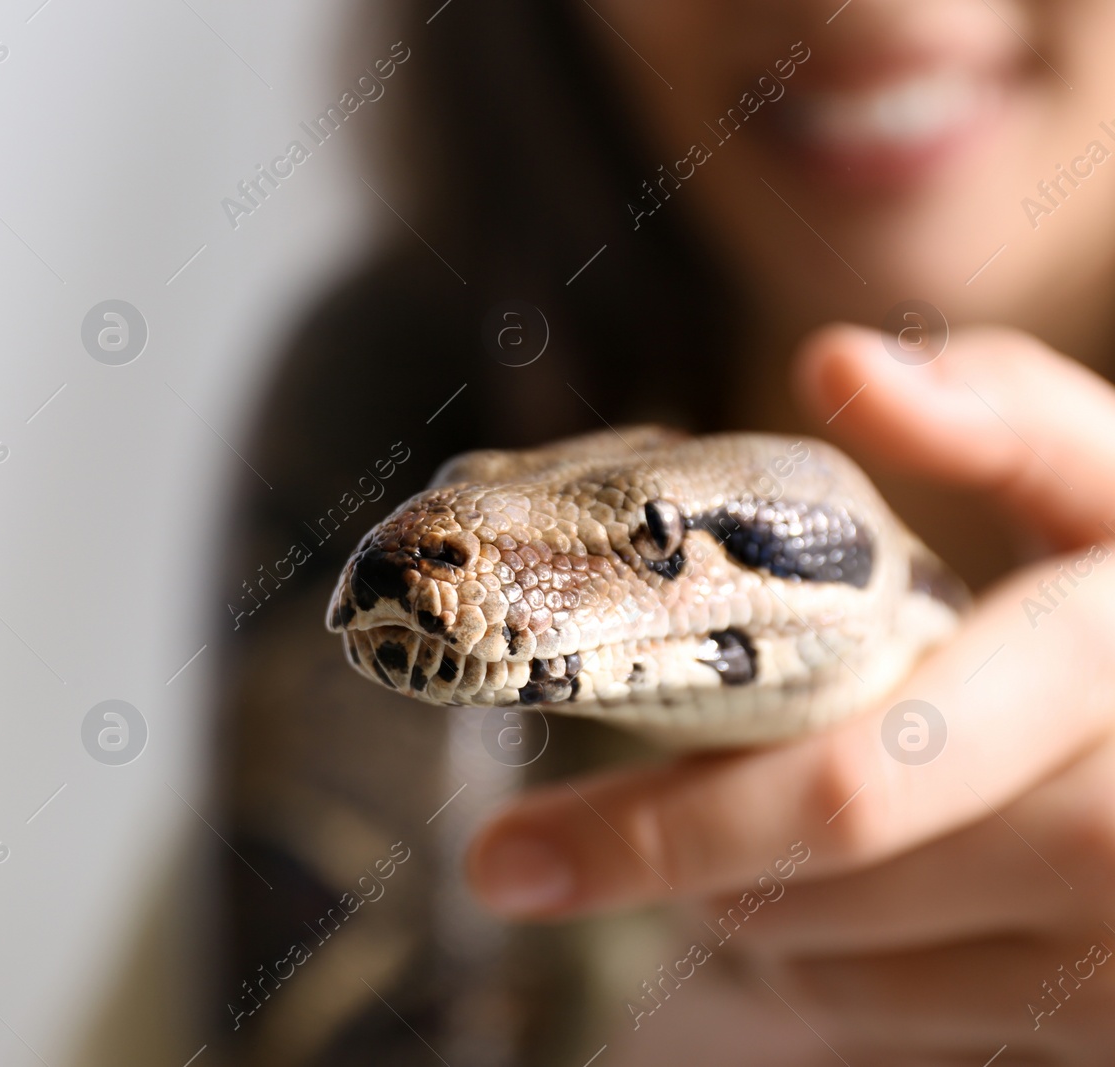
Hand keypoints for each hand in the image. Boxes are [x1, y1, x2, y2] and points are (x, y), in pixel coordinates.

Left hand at [464, 326, 1114, 1063]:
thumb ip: (1007, 417)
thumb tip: (838, 365)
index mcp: (1100, 680)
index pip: (842, 794)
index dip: (655, 834)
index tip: (498, 857)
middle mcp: (1111, 842)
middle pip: (809, 899)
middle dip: (664, 866)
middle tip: (545, 846)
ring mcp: (1114, 965)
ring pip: (832, 978)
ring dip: (730, 915)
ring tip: (693, 839)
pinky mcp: (1096, 1027)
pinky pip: (892, 1024)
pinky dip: (808, 970)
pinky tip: (795, 898)